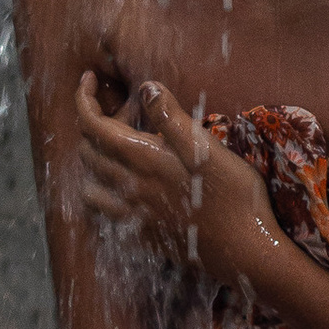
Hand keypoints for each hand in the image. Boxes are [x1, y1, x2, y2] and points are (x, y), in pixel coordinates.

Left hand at [76, 74, 281, 288]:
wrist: (244, 250)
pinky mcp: (141, 236)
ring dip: (94, 161)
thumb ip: (171, 117)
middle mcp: (128, 188)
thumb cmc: (233, 195)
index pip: (93, 125)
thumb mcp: (206, 148)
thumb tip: (144, 87)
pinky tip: (121, 189)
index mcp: (143, 160)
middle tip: (130, 113)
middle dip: (96, 124)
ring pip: (89, 184)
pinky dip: (101, 194)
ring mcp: (132, 216)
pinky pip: (102, 214)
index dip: (84, 98)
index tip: (89, 79)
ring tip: (117, 149)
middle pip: (88, 151)